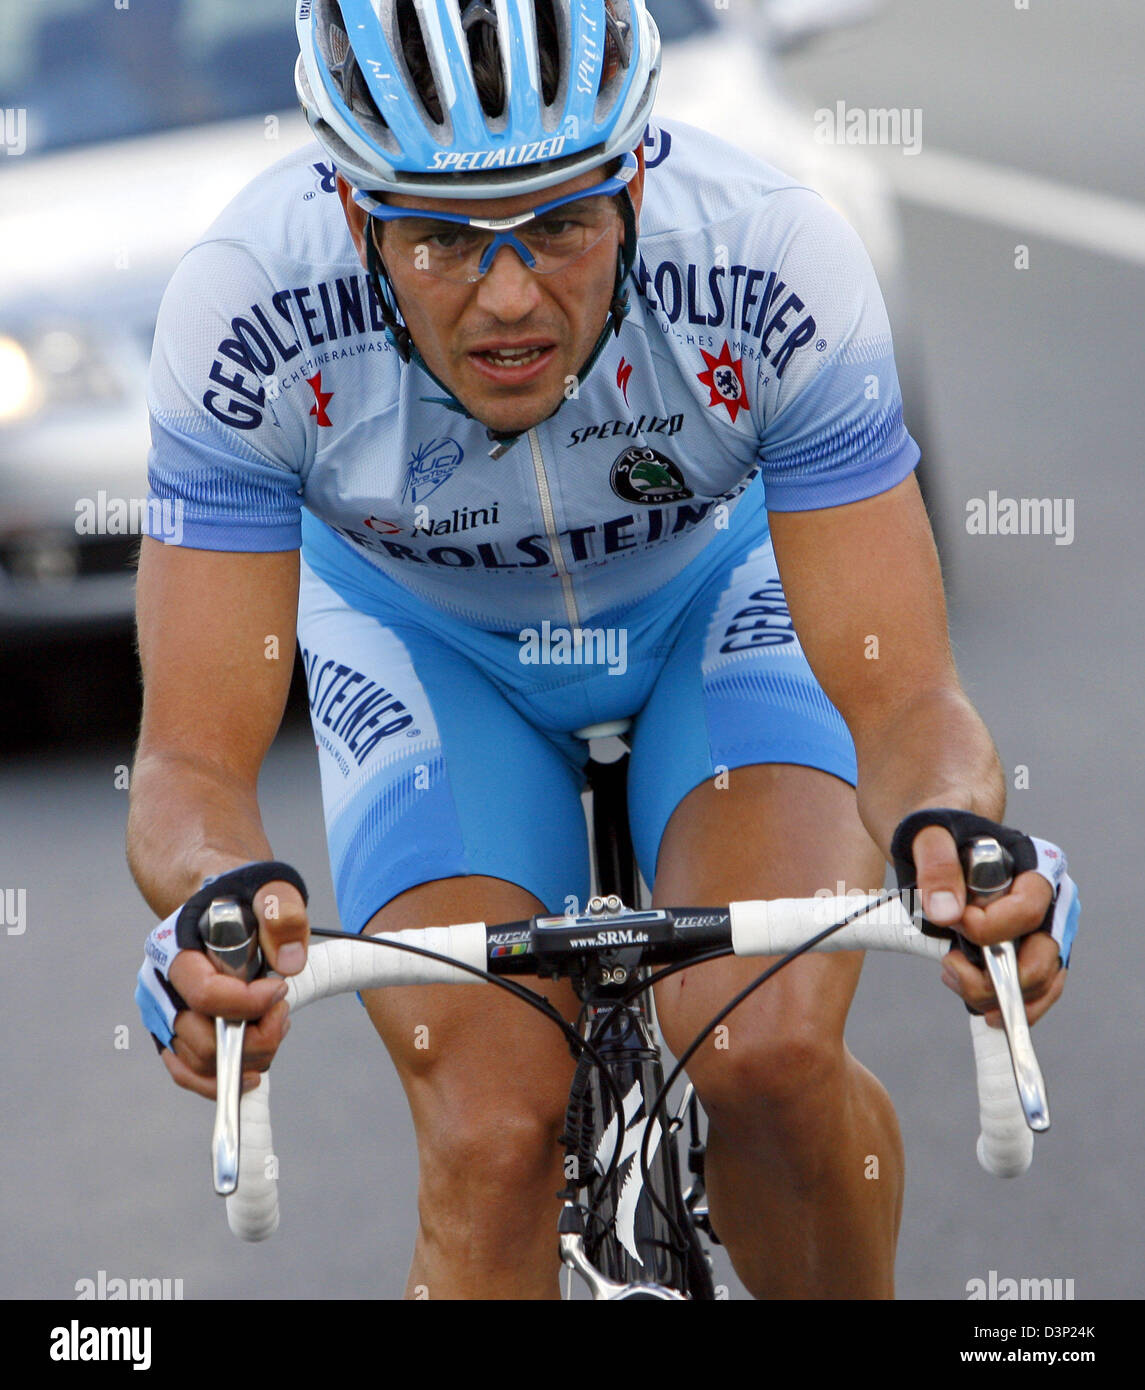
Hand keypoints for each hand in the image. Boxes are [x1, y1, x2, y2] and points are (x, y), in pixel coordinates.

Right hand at [164, 879, 308, 1097]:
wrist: (221, 904)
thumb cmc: (242, 899)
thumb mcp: (270, 892)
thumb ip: (281, 915)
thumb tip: (289, 964)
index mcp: (173, 948)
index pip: (205, 994)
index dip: (247, 1003)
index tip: (279, 991)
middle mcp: (159, 986)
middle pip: (201, 1039)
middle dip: (254, 1038)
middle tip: (282, 1013)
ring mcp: (162, 1013)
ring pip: (200, 1062)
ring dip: (247, 1056)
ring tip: (275, 1026)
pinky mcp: (173, 1032)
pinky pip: (189, 1072)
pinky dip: (220, 1080)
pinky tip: (254, 1071)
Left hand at [910, 824, 1065, 1026]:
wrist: (939, 837)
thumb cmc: (941, 830)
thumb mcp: (930, 833)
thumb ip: (937, 864)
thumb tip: (947, 913)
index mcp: (1036, 865)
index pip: (1029, 911)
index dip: (992, 927)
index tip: (955, 923)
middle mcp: (1048, 902)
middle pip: (1044, 958)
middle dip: (999, 975)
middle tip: (952, 966)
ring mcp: (1039, 930)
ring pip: (1039, 982)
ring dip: (996, 994)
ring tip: (953, 974)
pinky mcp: (1024, 951)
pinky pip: (1029, 991)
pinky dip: (1006, 1004)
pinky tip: (975, 1001)